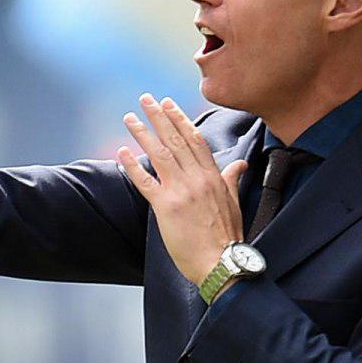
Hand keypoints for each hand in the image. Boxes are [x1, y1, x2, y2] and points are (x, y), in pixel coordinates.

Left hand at [117, 94, 248, 285]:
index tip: (168, 103)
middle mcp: (196, 179)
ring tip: (130, 117)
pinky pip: (146, 181)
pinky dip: (133, 165)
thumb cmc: (228, 237)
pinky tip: (122, 152)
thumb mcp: (234, 203)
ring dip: (143, 133)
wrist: (222, 263)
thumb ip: (232, 179)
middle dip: (159, 117)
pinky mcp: (165, 207)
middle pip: (175, 141)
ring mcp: (180, 192)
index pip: (194, 140)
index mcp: (213, 176)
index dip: (179, 119)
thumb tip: (240, 164)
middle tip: (146, 99)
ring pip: (159, 155)